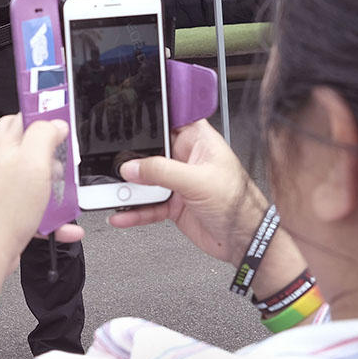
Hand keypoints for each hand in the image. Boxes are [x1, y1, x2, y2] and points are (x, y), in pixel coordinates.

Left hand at [0, 115, 82, 260]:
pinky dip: (56, 219)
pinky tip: (67, 226)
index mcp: (4, 146)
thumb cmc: (5, 208)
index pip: (19, 118)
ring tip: (66, 197)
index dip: (41, 117)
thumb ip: (44, 135)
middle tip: (65, 164)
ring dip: (57, 190)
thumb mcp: (32, 161)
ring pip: (37, 182)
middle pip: (31, 151)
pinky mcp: (11, 213)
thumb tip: (55, 123)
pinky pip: (39, 211)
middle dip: (54, 157)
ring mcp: (5, 190)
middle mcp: (1, 166)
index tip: (61, 123)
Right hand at [108, 119, 266, 264]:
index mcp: (198, 141)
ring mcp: (178, 182)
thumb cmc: (238, 204)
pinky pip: (147, 205)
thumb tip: (133, 167)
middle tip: (113, 165)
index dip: (150, 118)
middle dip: (130, 160)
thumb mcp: (197, 180)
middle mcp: (186, 159)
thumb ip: (162, 172)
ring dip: (129, 189)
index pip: (170, 120)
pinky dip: (134, 211)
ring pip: (145, 181)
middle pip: (150, 152)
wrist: (245, 241)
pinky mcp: (173, 204)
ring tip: (112, 193)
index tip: (126, 120)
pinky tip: (122, 214)